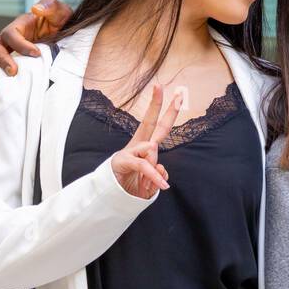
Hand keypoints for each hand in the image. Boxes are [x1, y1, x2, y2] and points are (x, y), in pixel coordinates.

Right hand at [0, 0, 72, 94]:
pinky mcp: (6, 64)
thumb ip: (51, 6)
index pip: (10, 33)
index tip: (36, 54)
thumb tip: (36, 9)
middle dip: (0, 59)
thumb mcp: (61, 12)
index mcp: (20, 26)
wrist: (66, 39)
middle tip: (14, 72)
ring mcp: (5, 52)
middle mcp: (8, 38)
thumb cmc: (61, 24)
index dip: (20, 44)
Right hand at [110, 84, 180, 198]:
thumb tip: (161, 168)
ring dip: (154, 169)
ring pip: (152, 150)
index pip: (158, 125)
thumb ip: (159, 172)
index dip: (167, 111)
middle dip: (160, 106)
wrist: (112, 194)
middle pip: (150, 122)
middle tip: (176, 93)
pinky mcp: (123, 161)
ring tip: (151, 184)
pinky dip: (155, 177)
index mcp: (145, 145)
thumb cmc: (132, 183)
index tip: (177, 95)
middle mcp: (137, 145)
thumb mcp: (151, 179)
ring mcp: (130, 151)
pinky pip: (145, 166)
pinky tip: (163, 186)